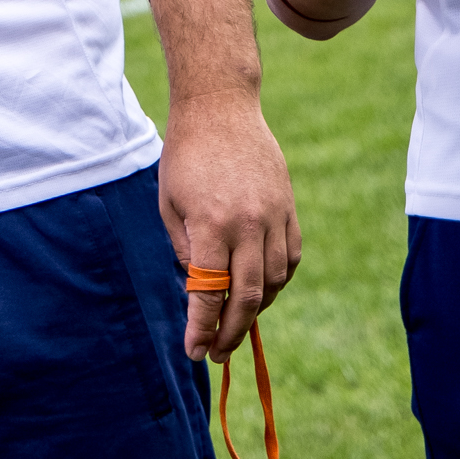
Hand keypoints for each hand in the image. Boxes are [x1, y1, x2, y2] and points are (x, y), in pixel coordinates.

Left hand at [159, 96, 298, 361]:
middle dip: (231, 332)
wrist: (221, 107)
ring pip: (274, 281)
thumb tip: (201, 290)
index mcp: (211, 224)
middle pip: (248, 297)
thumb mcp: (169, 204)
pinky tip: (260, 288)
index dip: (202, 327)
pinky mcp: (289, 208)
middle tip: (217, 351)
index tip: (195, 350)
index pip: (209, 292)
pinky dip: (277, 281)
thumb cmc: (185, 156)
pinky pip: (290, 258)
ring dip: (256, 308)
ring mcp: (274, 215)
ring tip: (236, 318)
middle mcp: (248, 224)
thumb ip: (186, 251)